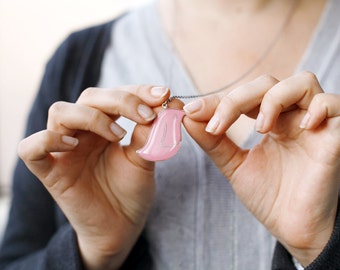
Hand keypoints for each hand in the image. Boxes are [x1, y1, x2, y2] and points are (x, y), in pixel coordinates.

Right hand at [18, 85, 169, 269]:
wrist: (121, 227)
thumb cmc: (131, 192)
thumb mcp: (145, 159)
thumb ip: (151, 133)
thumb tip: (169, 105)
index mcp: (105, 126)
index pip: (115, 94)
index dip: (138, 91)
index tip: (164, 94)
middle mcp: (82, 132)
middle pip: (89, 97)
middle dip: (121, 100)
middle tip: (147, 116)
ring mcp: (64, 150)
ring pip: (60, 112)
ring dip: (92, 117)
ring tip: (118, 136)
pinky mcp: (50, 172)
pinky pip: (32, 149)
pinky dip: (47, 140)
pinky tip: (73, 144)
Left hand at [183, 72, 339, 265]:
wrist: (294, 229)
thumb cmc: (270, 197)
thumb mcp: (235, 165)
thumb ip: (214, 142)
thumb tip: (188, 116)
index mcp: (271, 122)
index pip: (245, 96)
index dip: (219, 100)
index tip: (193, 112)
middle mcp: (292, 118)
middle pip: (268, 83)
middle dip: (238, 98)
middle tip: (219, 124)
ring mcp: (315, 124)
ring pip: (302, 83)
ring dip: (274, 99)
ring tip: (261, 129)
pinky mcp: (335, 137)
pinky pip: (335, 105)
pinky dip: (318, 107)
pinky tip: (300, 127)